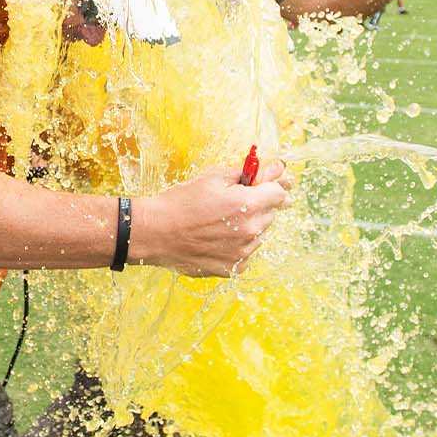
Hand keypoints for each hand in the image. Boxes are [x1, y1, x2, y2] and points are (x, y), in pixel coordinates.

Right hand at [138, 159, 291, 277]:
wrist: (156, 232)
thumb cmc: (182, 201)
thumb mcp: (213, 177)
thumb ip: (249, 173)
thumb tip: (277, 168)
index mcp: (247, 204)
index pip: (280, 193)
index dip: (272, 185)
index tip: (264, 184)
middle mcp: (250, 231)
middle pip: (271, 213)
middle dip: (258, 204)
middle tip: (232, 200)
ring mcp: (243, 253)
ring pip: (259, 233)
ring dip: (248, 224)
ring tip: (219, 220)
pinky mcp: (233, 268)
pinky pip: (246, 251)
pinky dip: (238, 243)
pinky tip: (216, 236)